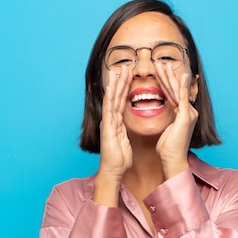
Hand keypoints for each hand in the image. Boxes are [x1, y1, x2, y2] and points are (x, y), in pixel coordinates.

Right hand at [93, 67, 132, 205]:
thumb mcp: (125, 141)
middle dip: (120, 82)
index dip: (125, 88)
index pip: (122, 101)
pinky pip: (109, 109)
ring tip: (118, 71)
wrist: (113, 171)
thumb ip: (125, 131)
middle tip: (125, 67)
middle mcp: (111, 120)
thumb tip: (127, 126)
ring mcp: (108, 123)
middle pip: (116, 97)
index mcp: (116, 122)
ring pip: (112, 100)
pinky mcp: (107, 127)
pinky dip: (110, 97)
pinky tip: (111, 87)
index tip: (129, 76)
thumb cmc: (120, 159)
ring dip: (115, 85)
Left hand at [155, 63, 197, 178]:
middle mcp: (188, 112)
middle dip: (167, 76)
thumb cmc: (167, 149)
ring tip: (163, 64)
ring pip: (177, 91)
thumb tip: (162, 114)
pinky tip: (181, 75)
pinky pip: (182, 98)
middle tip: (160, 63)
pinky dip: (181, 86)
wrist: (173, 160)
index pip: (171, 95)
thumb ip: (167, 119)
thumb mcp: (166, 130)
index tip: (158, 72)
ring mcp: (189, 114)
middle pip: (174, 90)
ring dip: (170, 77)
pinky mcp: (186, 117)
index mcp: (182, 114)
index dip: (164, 83)